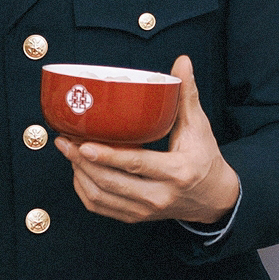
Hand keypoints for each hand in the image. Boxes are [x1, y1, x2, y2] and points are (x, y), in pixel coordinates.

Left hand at [55, 55, 239, 224]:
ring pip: (101, 196)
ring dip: (79, 174)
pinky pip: (101, 207)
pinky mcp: (136, 217)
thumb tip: (181, 62)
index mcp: (177, 172)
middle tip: (64, 141)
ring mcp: (146, 210)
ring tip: (67, 151)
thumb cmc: (204, 159)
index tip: (83, 144)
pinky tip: (78, 171)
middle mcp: (160, 195)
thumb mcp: (199, 127)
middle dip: (81, 162)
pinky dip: (84, 189)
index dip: (106, 156)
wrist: (214, 199)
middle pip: (111, 182)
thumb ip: (187, 95)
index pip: (136, 164)